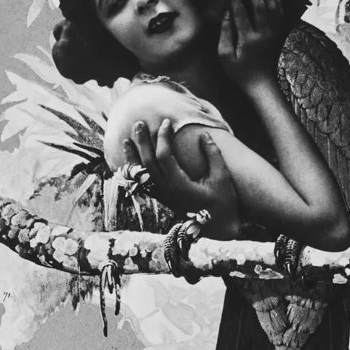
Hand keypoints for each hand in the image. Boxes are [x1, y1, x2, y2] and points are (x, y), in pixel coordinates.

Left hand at [123, 121, 240, 238]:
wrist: (218, 228)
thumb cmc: (223, 203)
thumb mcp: (222, 178)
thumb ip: (213, 155)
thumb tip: (204, 135)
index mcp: (179, 185)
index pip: (164, 156)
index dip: (163, 137)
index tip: (166, 122)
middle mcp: (167, 190)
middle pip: (147, 163)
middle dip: (142, 142)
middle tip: (138, 123)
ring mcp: (163, 196)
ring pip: (141, 175)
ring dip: (133, 156)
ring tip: (126, 140)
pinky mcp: (163, 199)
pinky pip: (143, 184)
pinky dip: (134, 172)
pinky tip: (130, 161)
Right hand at [218, 0, 284, 87]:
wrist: (260, 82)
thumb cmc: (238, 71)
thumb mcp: (225, 55)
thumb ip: (225, 33)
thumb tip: (226, 12)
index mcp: (248, 39)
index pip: (241, 12)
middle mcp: (264, 33)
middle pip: (260, 5)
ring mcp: (273, 32)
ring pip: (272, 6)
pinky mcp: (278, 32)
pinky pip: (279, 11)